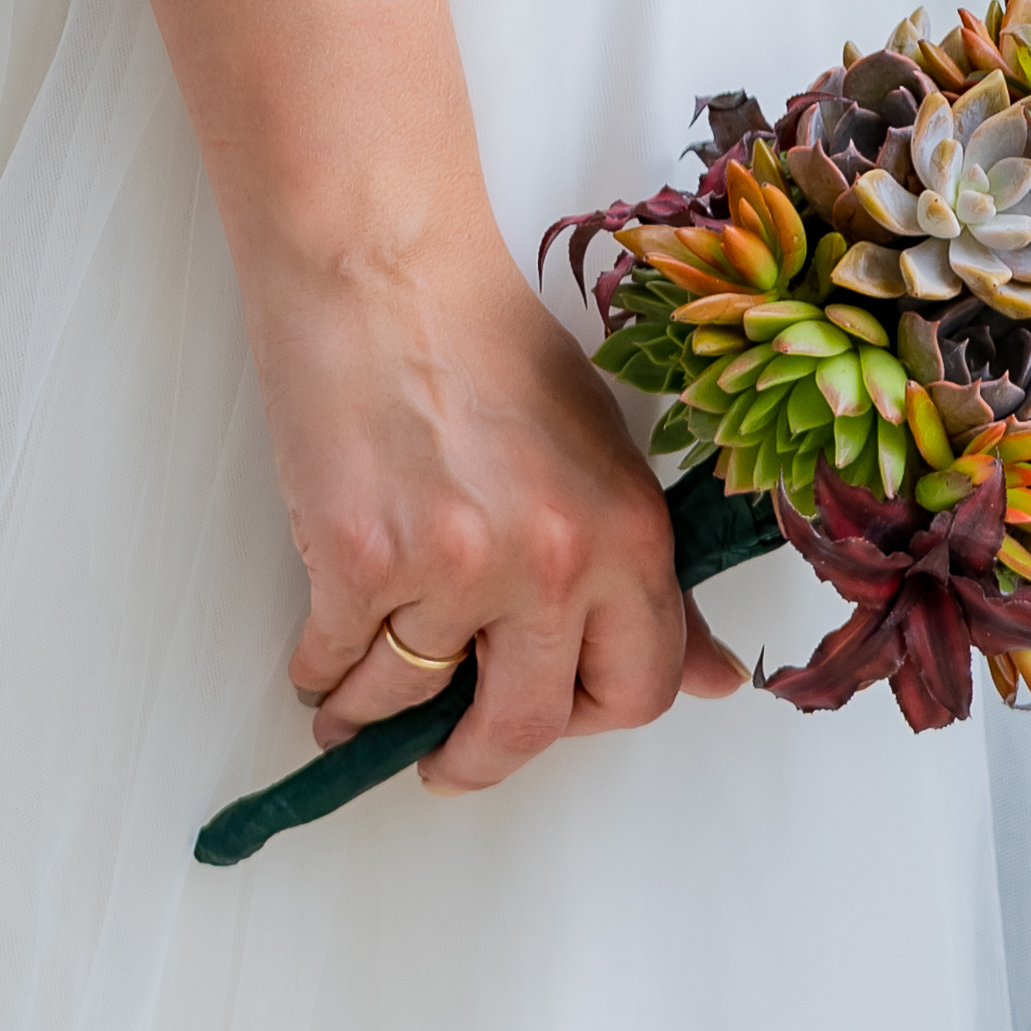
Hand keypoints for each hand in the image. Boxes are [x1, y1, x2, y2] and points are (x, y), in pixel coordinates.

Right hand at [252, 225, 743, 795]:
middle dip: (474, 761)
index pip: (637, 692)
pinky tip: (324, 654)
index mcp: (626, 535)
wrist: (386, 269)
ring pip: (407, 701)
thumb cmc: (489, 340)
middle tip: (446, 758)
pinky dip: (320, 672)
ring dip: (373, 715)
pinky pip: (334, 665)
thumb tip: (710, 678)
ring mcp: (451, 568)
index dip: (587, 719)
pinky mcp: (358, 561)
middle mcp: (551, 563)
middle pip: (523, 730)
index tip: (553, 713)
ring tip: (359, 700)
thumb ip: (647, 575)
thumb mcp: (602, 453)